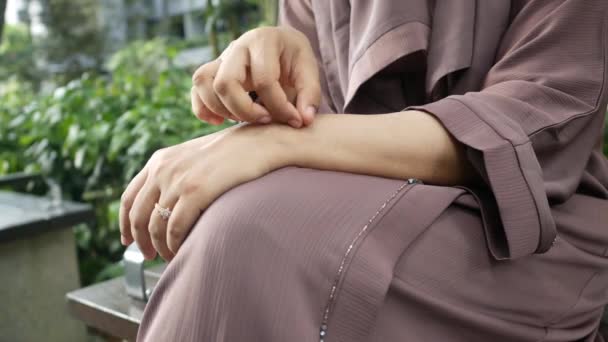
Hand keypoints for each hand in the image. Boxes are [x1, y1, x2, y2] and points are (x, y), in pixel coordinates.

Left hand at [119, 124, 285, 259]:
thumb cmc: (235, 153)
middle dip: (141, 241)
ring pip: (155, 226)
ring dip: (160, 247)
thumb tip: (168, 202)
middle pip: (137, 215)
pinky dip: (175, 244)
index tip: (128, 240)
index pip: (129, 197)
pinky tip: (182, 250)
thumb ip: (177, 174)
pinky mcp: (196, 192)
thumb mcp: (196, 157)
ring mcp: (178, 181)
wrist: (261, 142)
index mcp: (160, 161)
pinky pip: (175, 228)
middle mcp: (163, 170)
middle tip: (150, 255)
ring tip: (170, 256)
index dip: (125, 223)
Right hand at [191, 26, 320, 127]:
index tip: (294, 120)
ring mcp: (220, 59)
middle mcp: (237, 47)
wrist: (281, 46)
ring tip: (245, 119)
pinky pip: (196, 91)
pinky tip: (220, 122)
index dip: (280, 106)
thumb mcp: (309, 71)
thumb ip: (310, 95)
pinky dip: (204, 110)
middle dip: (245, 110)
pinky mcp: (212, 73)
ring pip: (203, 83)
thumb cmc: (294, 60)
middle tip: (266, 120)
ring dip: (223, 110)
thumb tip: (304, 120)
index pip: (264, 80)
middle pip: (225, 82)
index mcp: (263, 41)